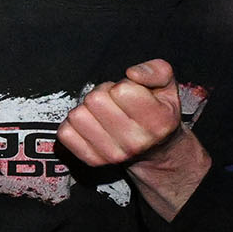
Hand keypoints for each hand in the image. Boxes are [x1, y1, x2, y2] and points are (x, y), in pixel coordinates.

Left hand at [58, 60, 182, 168]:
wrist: (155, 150)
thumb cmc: (158, 113)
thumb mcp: (168, 87)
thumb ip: (156, 71)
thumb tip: (132, 73)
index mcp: (158, 122)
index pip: (121, 91)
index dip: (122, 85)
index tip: (130, 92)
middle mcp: (135, 142)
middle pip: (95, 100)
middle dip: (102, 93)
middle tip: (114, 101)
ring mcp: (113, 154)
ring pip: (77, 115)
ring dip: (87, 109)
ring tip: (103, 112)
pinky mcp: (93, 160)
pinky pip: (65, 133)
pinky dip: (74, 125)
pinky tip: (92, 124)